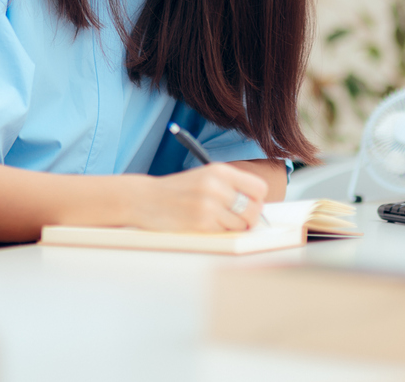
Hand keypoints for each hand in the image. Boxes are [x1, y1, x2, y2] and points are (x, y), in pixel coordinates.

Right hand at [131, 163, 268, 232]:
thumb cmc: (179, 190)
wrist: (146, 199)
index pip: (258, 188)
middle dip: (250, 218)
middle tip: (240, 219)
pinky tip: (205, 224)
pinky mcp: (201, 224)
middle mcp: (216, 186)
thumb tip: (258, 205)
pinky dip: (219, 232)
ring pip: (241, 225)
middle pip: (254, 209)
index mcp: (220, 171)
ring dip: (233, 227)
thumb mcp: (206, 177)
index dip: (257, 200)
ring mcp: (208, 205)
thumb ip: (231, 186)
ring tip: (217, 220)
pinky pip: (225, 233)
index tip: (250, 204)